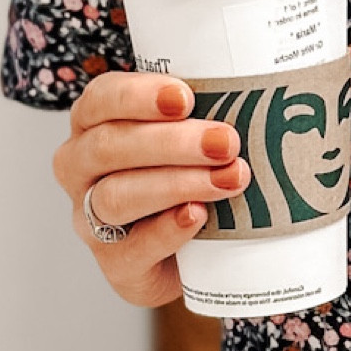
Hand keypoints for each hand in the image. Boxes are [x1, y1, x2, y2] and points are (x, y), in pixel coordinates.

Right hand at [52, 72, 252, 307]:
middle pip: (108, 147)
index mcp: (96, 124)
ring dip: (176, 184)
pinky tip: (198, 216)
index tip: (185, 97)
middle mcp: (81, 169)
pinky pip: (130, 248)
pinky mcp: (116, 263)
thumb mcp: (197, 137)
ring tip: (229, 179)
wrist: (199, 256)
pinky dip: (166, 231)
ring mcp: (90, 219)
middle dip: (171, 142)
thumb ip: (214, 112)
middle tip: (226, 142)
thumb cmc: (196, 174)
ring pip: (116, 196)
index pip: (101, 99)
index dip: (138, 96)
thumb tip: (269, 87)